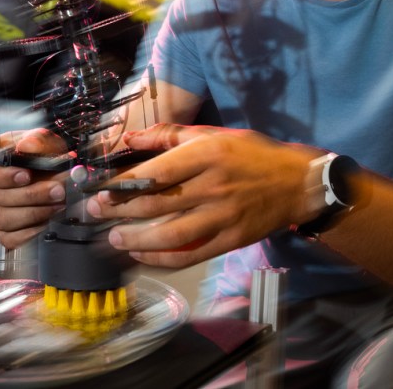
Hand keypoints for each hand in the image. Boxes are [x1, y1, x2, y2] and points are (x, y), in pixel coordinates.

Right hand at [0, 129, 68, 248]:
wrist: (54, 174)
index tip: (26, 174)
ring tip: (57, 204)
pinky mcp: (1, 230)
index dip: (1, 176)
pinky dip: (30, 232)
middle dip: (29, 195)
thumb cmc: (42, 155)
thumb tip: (26, 145)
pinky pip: (9, 238)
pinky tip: (47, 221)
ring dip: (33, 213)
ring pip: (1, 219)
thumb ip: (36, 140)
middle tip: (55, 189)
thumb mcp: (43, 141)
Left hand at [84, 123, 318, 267]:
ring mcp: (222, 216)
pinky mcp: (230, 239)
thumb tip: (130, 139)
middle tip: (94, 213)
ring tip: (114, 238)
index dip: (122, 185)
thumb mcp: (213, 134)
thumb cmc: (252, 153)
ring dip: (135, 240)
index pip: (154, 173)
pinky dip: (163, 259)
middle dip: (118, 212)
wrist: (298, 183)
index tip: (98, 190)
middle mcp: (212, 186)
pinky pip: (190, 255)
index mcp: (206, 155)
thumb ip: (170, 135)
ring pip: (170, 235)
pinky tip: (144, 255)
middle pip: (155, 205)